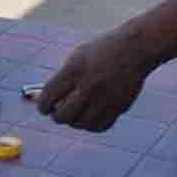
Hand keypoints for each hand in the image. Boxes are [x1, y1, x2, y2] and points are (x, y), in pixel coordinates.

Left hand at [34, 28, 156, 131]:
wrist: (134, 49)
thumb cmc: (101, 51)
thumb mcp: (77, 56)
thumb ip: (61, 78)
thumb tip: (43, 99)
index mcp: (75, 70)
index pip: (49, 96)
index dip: (42, 105)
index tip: (42, 107)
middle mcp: (89, 86)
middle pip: (63, 115)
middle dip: (56, 116)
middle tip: (57, 112)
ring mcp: (105, 98)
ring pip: (81, 124)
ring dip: (73, 121)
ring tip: (74, 113)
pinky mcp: (119, 107)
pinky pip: (99, 126)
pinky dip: (90, 125)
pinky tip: (88, 117)